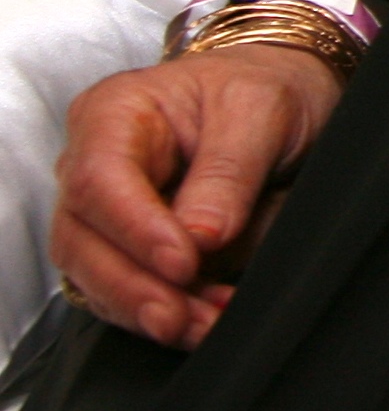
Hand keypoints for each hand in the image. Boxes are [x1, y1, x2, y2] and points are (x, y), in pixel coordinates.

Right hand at [49, 44, 344, 348]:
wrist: (283, 91)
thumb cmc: (265, 86)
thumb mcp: (262, 109)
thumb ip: (229, 172)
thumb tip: (201, 238)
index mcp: (115, 112)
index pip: (100, 181)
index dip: (135, 230)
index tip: (182, 264)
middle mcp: (95, 162)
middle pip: (84, 239)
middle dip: (134, 286)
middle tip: (183, 316)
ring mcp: (105, 208)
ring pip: (97, 274)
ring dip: (148, 308)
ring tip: (203, 325)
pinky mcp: (128, 244)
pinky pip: (127, 287)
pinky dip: (163, 309)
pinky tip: (201, 321)